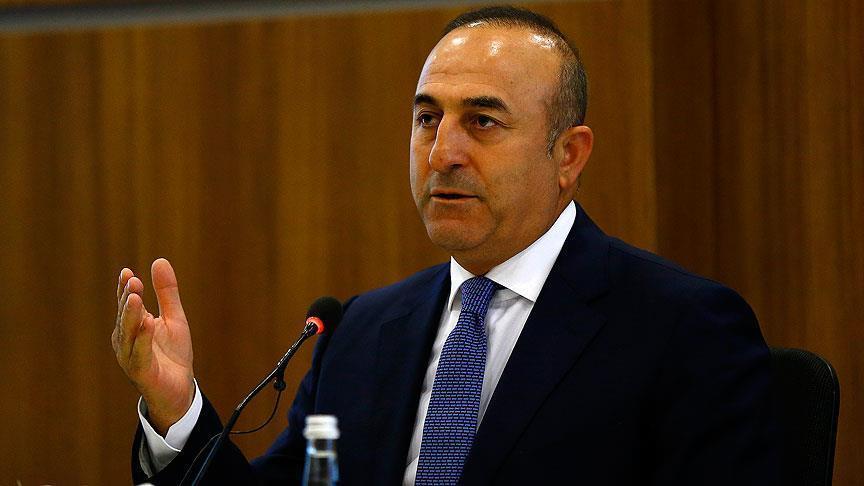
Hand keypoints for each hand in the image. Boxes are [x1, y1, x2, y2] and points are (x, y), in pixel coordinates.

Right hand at [112, 258, 194, 434]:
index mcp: (132, 326)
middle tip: (133, 280)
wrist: (180, 390)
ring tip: (134, 297)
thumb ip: (167, 292)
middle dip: (127, 298)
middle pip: (125, 316)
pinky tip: (148, 323)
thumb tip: (159, 260)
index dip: (124, 288)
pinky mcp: (141, 372)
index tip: (127, 272)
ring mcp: (131, 356)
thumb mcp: (174, 318)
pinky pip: (140, 353)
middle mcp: (126, 340)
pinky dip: (143, 338)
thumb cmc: (172, 354)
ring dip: (130, 315)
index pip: (126, 303)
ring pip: (128, 333)